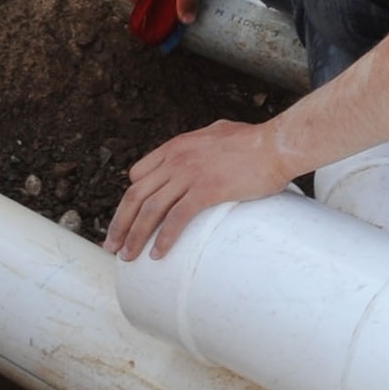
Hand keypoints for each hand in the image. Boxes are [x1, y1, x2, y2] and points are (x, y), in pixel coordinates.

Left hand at [105, 118, 289, 259]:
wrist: (276, 144)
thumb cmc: (254, 141)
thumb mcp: (216, 132)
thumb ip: (201, 143)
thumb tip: (202, 149)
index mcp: (176, 146)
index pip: (138, 174)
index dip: (131, 199)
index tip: (127, 218)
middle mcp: (177, 159)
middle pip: (136, 195)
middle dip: (120, 223)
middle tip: (112, 245)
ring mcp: (190, 175)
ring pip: (151, 210)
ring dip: (135, 236)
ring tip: (128, 256)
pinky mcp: (206, 190)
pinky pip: (176, 219)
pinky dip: (164, 238)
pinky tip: (158, 253)